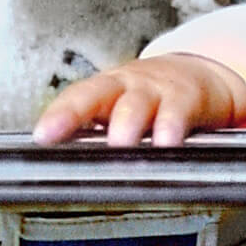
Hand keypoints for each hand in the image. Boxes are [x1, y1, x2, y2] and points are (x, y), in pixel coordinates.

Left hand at [33, 53, 245, 146]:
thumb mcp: (122, 108)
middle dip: (74, 112)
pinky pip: (177, 112)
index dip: (57, 116)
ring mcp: (156, 90)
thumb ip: (98, 135)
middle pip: (96, 94)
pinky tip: (167, 143)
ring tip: (117, 142)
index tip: (40, 136)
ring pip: (135, 104)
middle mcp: (126, 85)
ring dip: (125, 122)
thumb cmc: (153, 100)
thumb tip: (64, 171)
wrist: (205, 74)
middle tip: (56, 135)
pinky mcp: (188, 98)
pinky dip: (171, 127)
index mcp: (105, 89)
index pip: (74, 99)